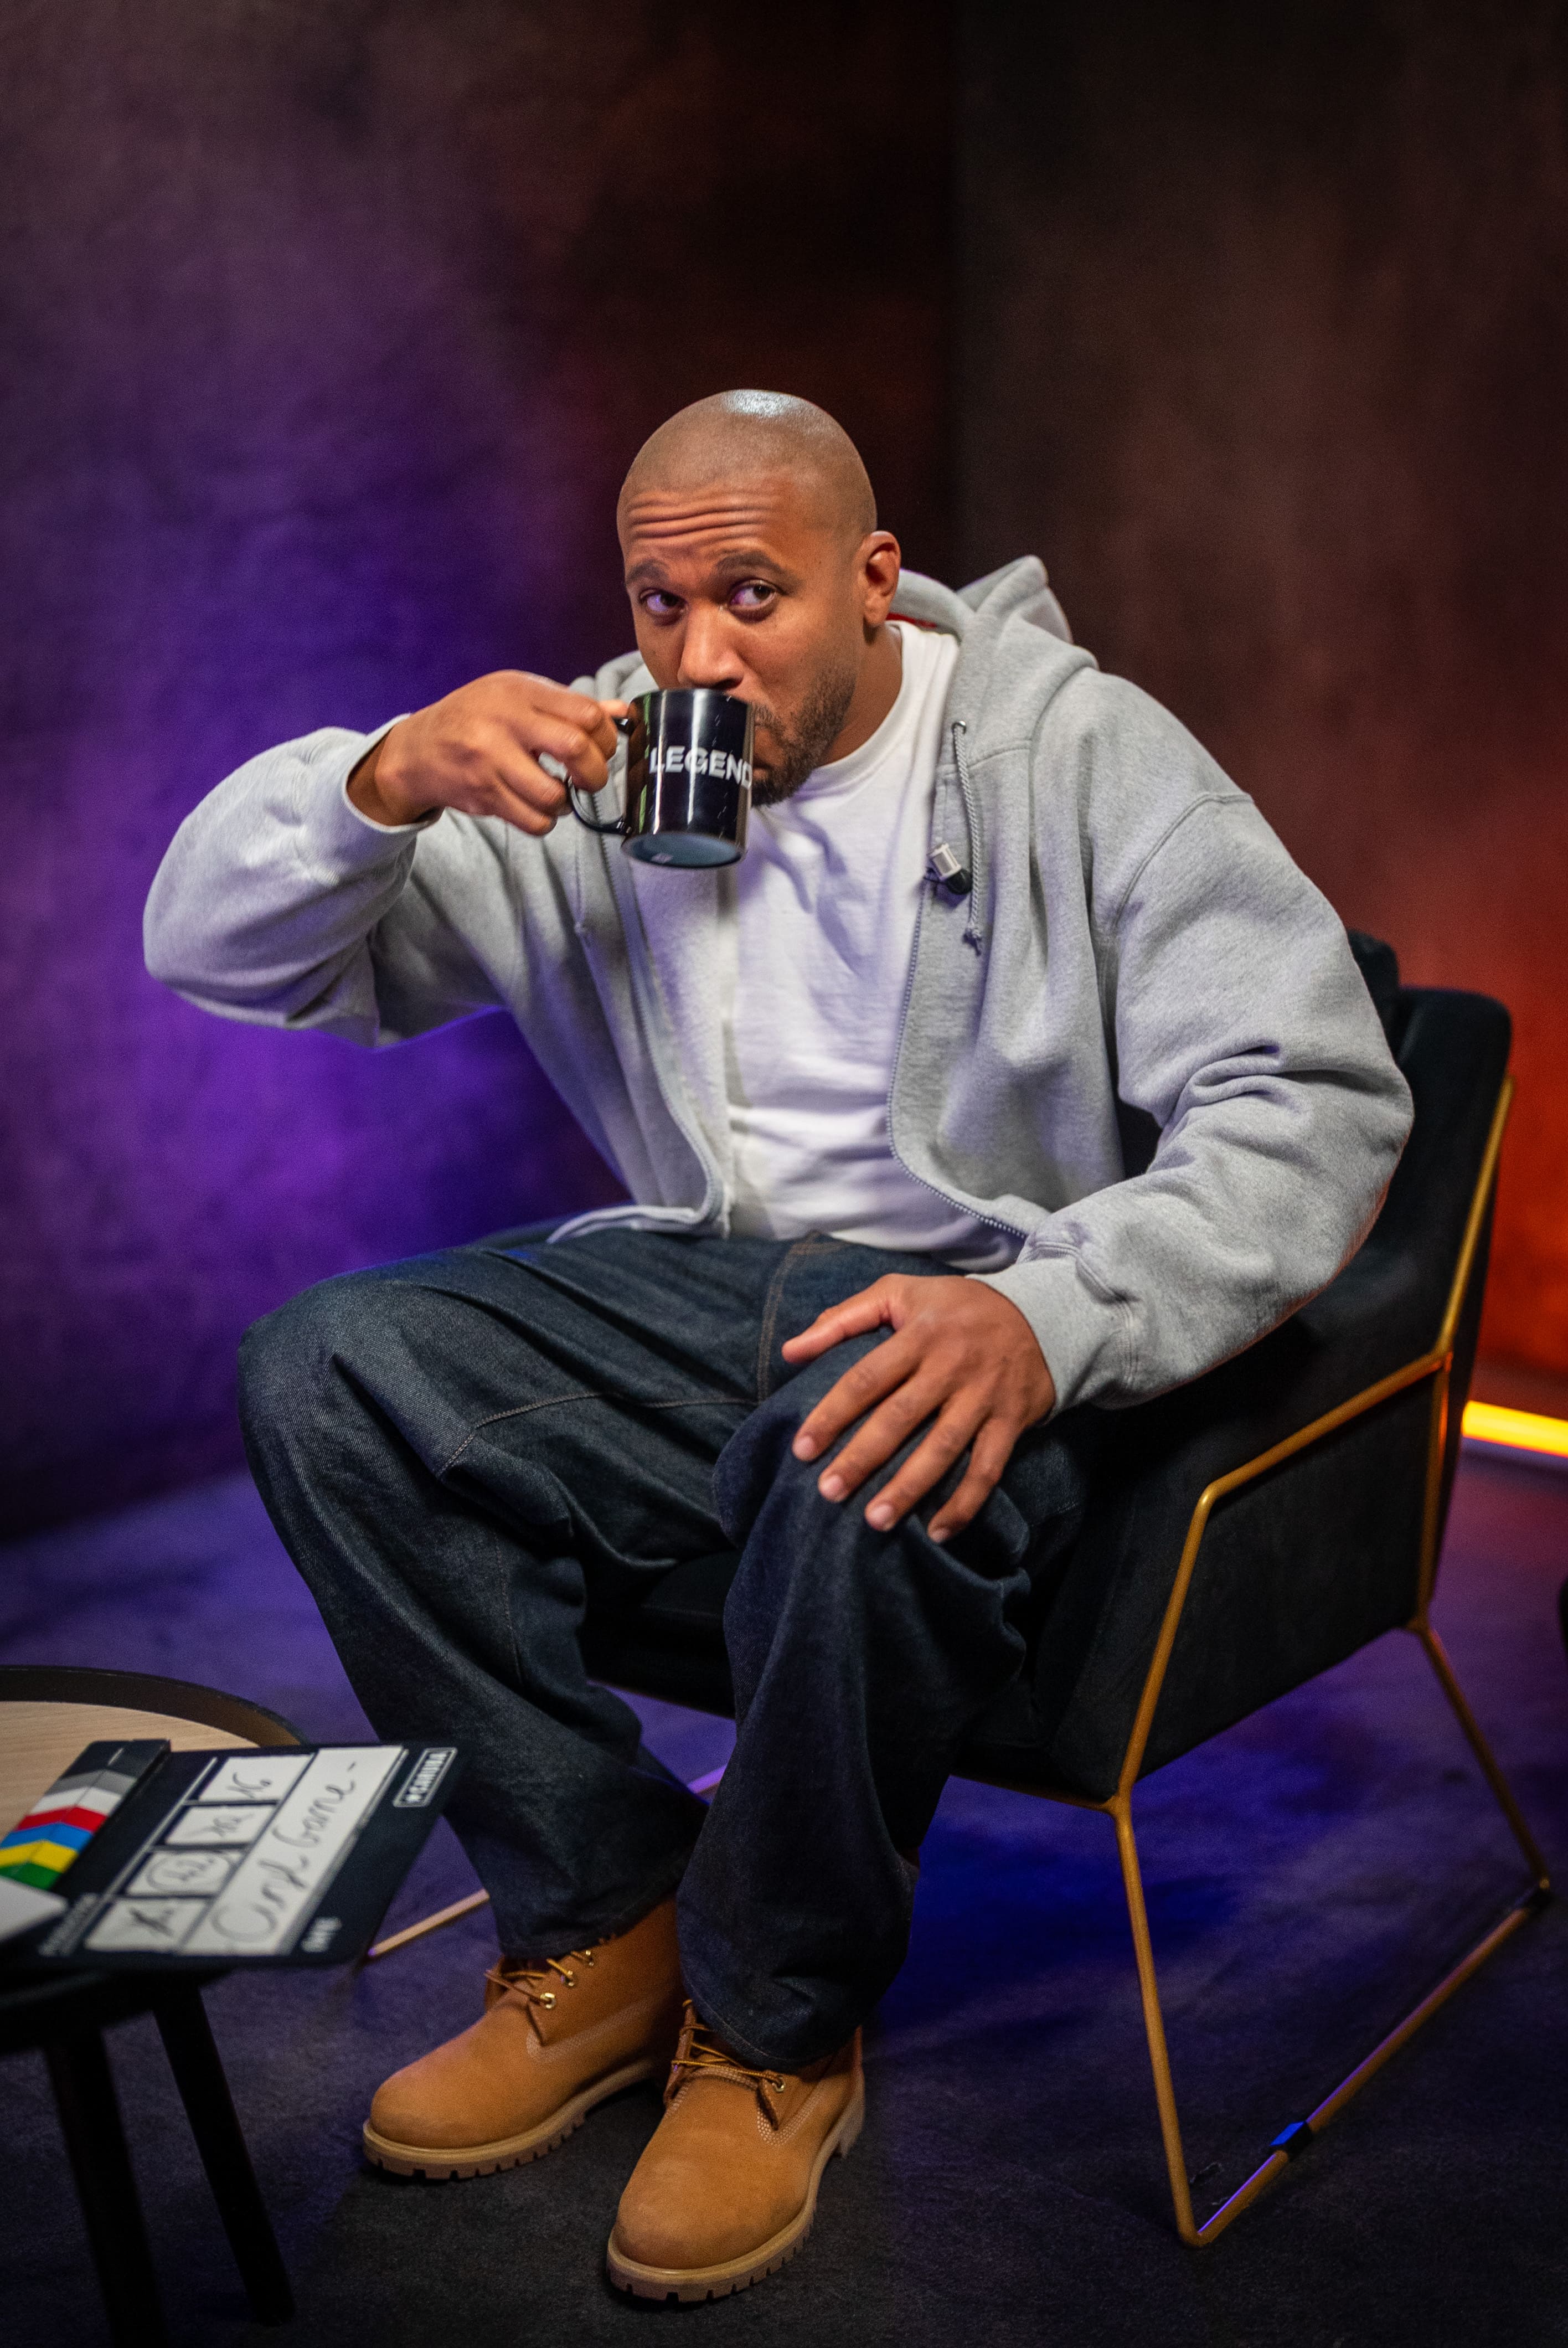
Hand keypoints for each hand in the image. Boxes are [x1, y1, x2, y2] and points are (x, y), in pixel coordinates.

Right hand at [348, 671, 628, 832]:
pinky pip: (533, 821)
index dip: (605, 737)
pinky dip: (544, 821)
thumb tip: (622, 713)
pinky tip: (535, 807)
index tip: (600, 748)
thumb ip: (568, 705)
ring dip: (566, 802)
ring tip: (556, 794)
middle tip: (589, 779)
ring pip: (554, 795)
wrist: (419, 749)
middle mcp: (504, 721)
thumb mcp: (518, 695)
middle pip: (575, 750)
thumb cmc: (478, 717)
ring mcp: (490, 760)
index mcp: (520, 691)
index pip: (585, 713)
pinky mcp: (482, 794)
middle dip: (595, 773)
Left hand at [782, 1276, 1056, 1541]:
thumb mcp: (900, 1294)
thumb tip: (791, 1350)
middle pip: (900, 1417)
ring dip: (909, 1487)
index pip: (866, 1378)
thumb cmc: (954, 1307)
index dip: (832, 1414)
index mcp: (918, 1334)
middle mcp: (951, 1366)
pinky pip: (988, 1468)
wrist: (1040, 1315)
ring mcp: (983, 1396)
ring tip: (875, 1521)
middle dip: (862, 1458)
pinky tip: (939, 1532)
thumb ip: (843, 1318)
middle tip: (829, 1492)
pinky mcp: (1011, 1421)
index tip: (802, 1448)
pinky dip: (966, 1503)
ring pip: (943, 1449)